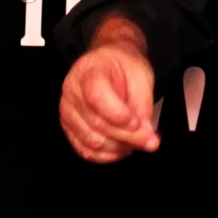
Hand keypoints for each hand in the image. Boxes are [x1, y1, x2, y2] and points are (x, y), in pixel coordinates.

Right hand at [59, 19, 159, 162]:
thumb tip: (147, 134)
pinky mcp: (69, 127)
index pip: (97, 98)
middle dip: (127, 137)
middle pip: (96, 123)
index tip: (139, 123)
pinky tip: (121, 148)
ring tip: (136, 142)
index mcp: (89, 71)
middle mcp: (73, 91)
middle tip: (149, 141)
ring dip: (118, 147)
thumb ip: (144, 105)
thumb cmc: (123, 65)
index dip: (119, 116)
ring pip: (91, 141)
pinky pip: (85, 149)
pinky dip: (106, 155)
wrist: (109, 62)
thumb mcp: (141, 76)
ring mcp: (68, 111)